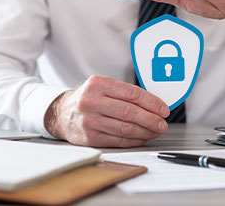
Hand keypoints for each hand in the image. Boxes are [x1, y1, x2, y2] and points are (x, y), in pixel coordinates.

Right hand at [44, 75, 169, 146]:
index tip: (163, 109)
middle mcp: (91, 101)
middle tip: (162, 123)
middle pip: (129, 112)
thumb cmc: (88, 98)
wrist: (61, 112)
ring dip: (145, 132)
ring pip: (124, 128)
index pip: (131, 93)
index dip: (151, 102)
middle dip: (150, 119)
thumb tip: (154, 104)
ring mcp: (89, 120)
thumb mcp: (102, 87)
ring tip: (156, 131)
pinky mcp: (88, 137)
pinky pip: (117, 140)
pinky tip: (142, 137)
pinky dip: (133, 140)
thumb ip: (124, 93)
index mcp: (98, 84)